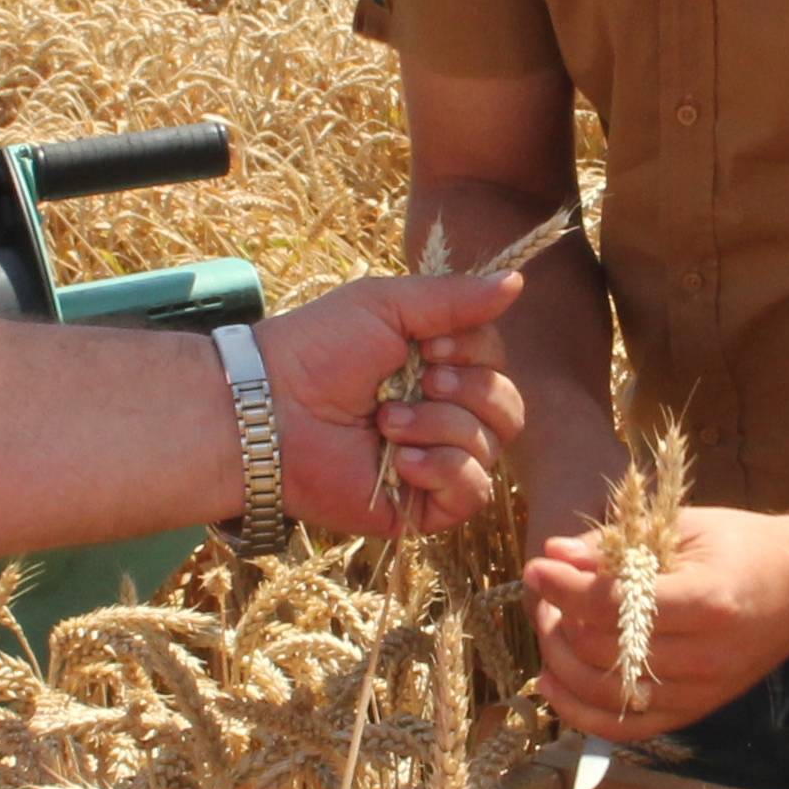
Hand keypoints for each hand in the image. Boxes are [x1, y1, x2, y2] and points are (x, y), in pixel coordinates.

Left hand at [254, 270, 527, 536]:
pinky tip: (402, 461)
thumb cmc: (317, 349)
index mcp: (437, 367)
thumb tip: (519, 281)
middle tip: (419, 380)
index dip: (475, 354)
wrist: (269, 409)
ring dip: (441, 426)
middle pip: (508, 408)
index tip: (432, 345)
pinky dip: (444, 470)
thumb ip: (454, 297)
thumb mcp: (387, 305)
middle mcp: (442, 416)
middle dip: (468, 390)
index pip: (497, 362)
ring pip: (491, 447)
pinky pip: (472, 492)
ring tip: (386, 421)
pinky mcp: (421, 507)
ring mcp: (434, 463)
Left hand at [525, 503, 788, 737]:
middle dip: (558, 623)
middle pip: (604, 652)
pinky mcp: (696, 710)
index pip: (614, 606)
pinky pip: (627, 727)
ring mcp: (702, 691)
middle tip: (544, 594)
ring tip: (547, 633)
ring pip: (607, 695)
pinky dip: (583, 712)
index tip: (537, 566)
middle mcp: (704, 656)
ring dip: (562, 666)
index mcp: (706, 601)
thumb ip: (616, 543)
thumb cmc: (745, 546)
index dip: (565, 587)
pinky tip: (554, 684)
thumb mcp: (684, 527)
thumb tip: (554, 555)